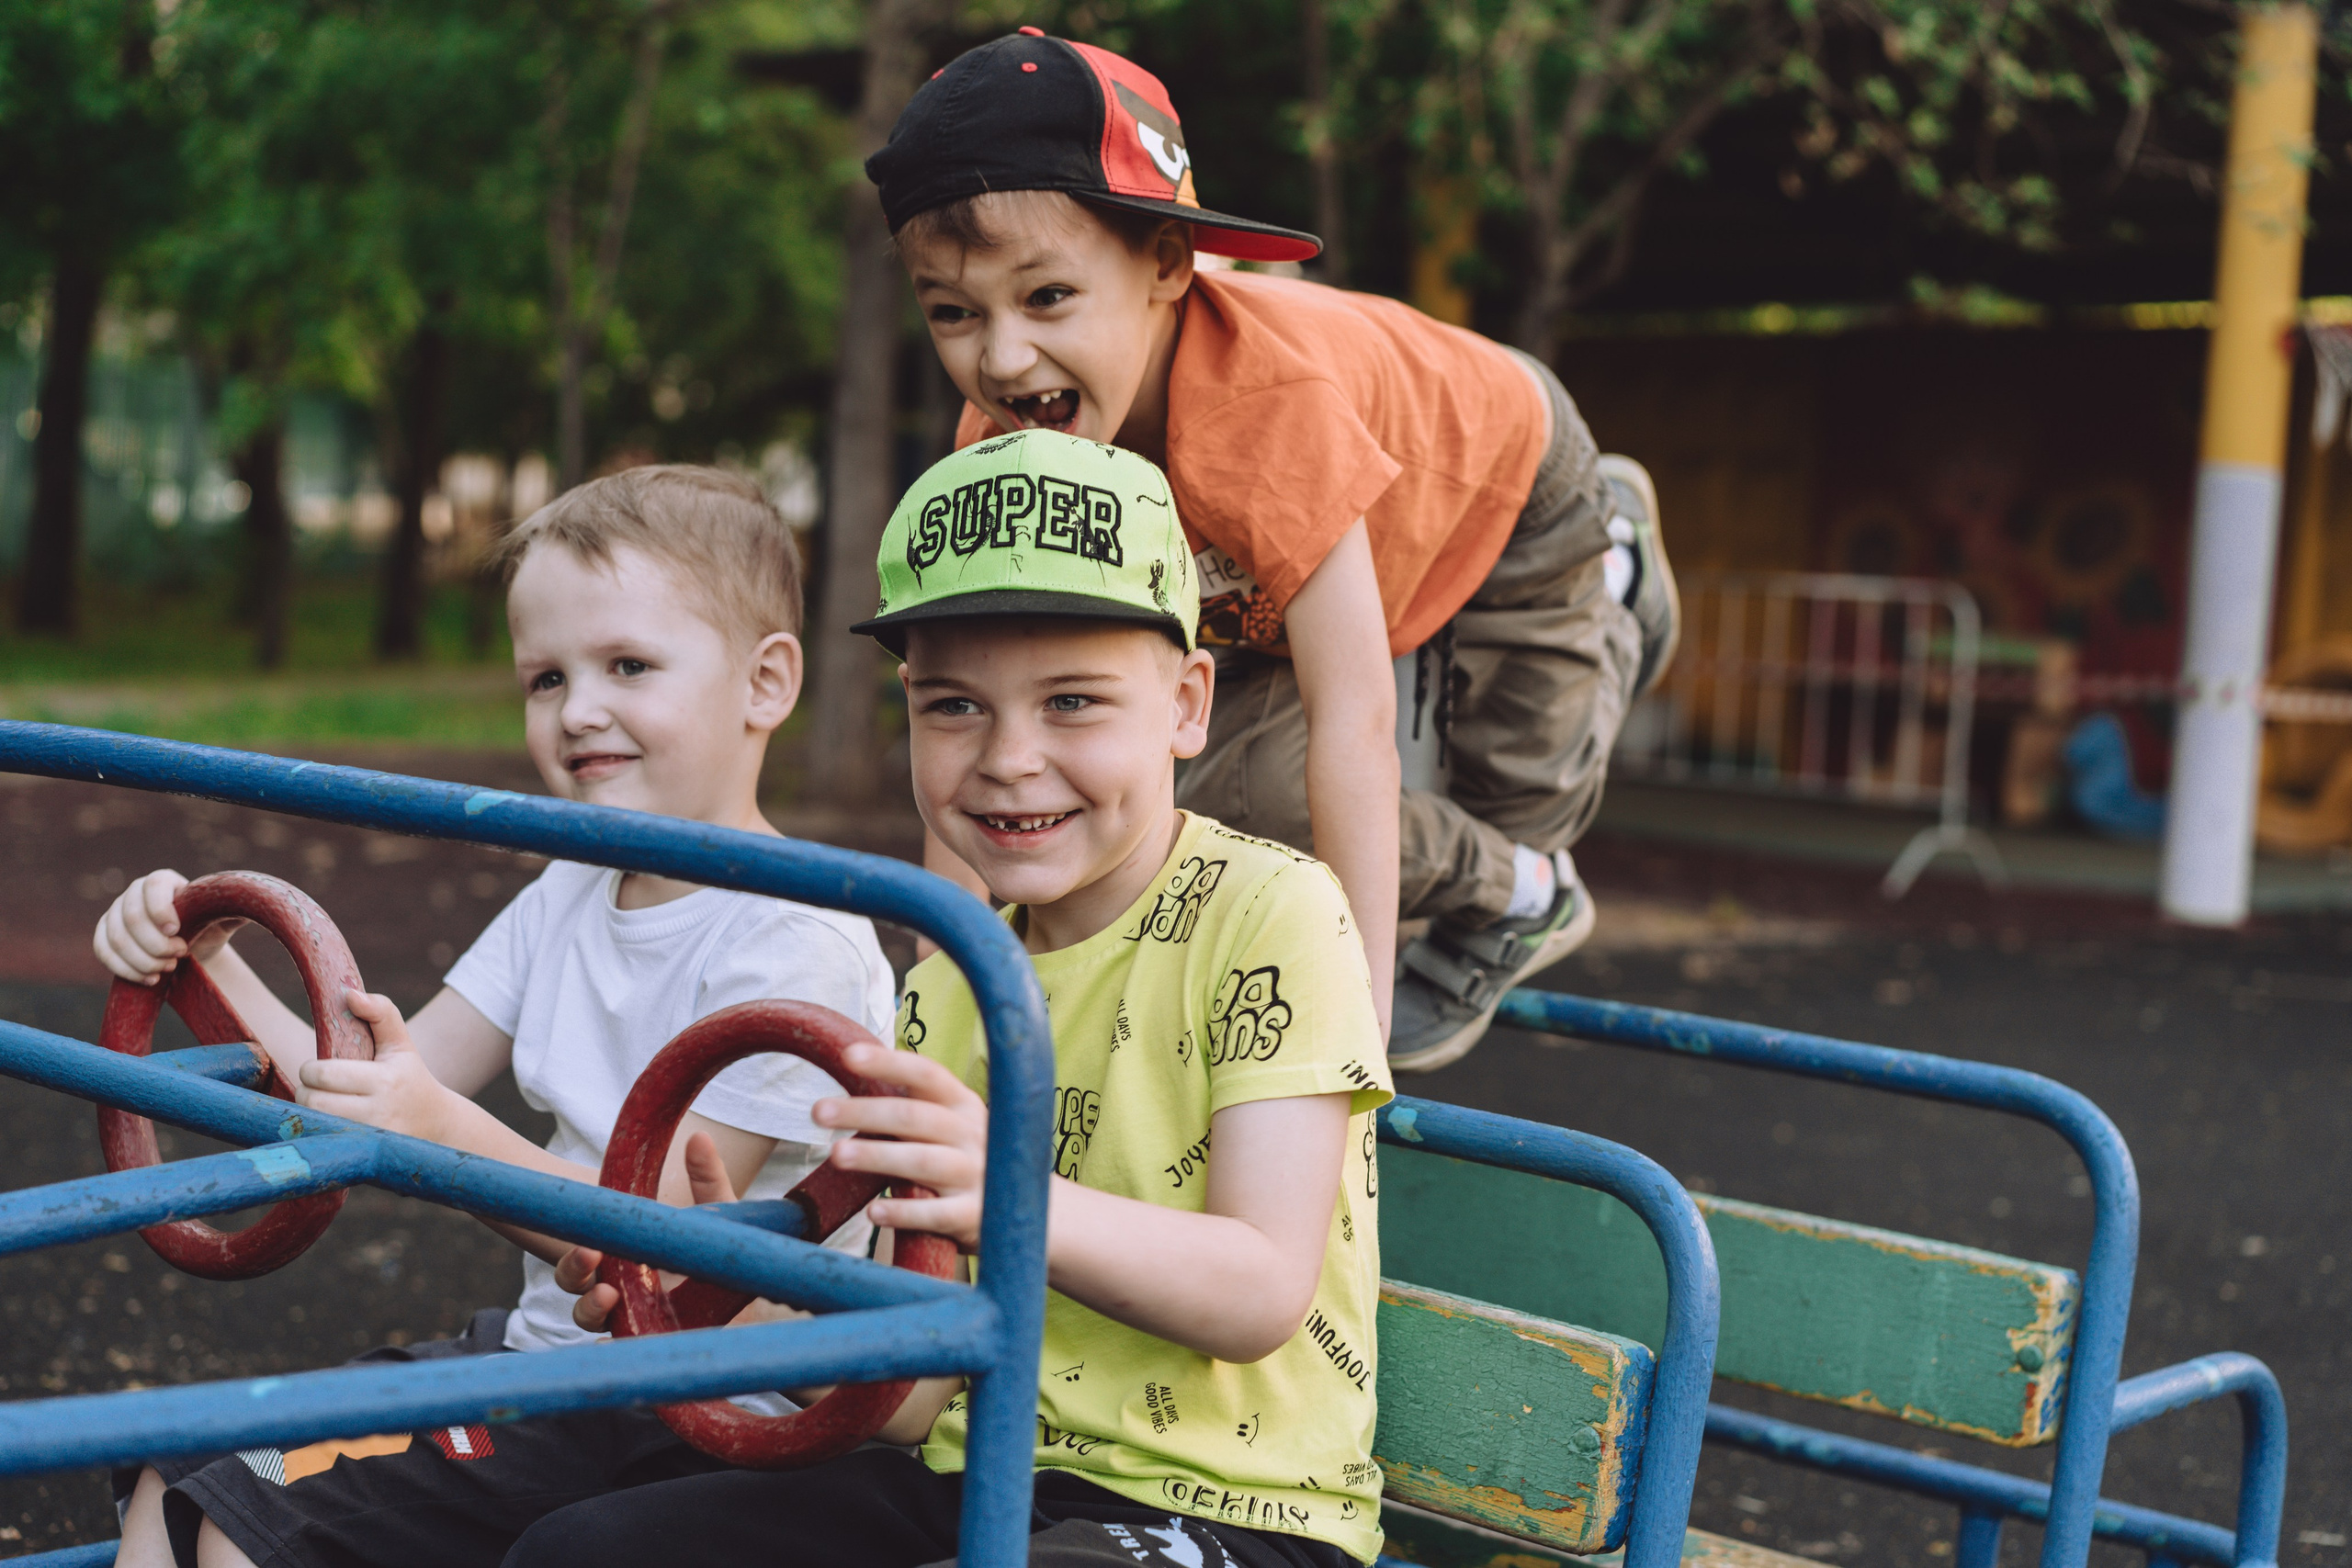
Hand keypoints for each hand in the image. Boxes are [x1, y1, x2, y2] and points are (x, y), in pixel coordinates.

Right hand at [93, 869, 243, 985]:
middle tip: (179, 957)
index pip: (153, 885)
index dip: (160, 909)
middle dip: (155, 944)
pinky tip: (150, 979)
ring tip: (167, 970)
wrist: (190, 951)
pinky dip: (125, 969)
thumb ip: (236, 908)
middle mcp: (134, 893)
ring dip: (142, 959)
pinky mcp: (104, 935)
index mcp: (164, 881)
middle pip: (131, 918)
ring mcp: (115, 913)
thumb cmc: (209, 929)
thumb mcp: (224, 919)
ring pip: (115, 937)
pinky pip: (102, 951)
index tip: (177, 931)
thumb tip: (259, 900)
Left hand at [295, 991, 454, 1141]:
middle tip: (320, 1090)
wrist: (437, 1127)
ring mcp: (370, 1140)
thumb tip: (350, 994)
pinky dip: (317, 1136)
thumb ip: (380, 1012)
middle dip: (307, 1092)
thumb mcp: (401, 1043)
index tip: (322, 1070)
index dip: (313, 1070)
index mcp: (386, 1080)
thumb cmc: (411, 1078)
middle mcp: (379, 1112)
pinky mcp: (363, 1158)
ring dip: (309, 1115)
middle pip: (311, 1101)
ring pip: (311, 1125)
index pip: (321, 1073)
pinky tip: (330, 1128)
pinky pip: (321, 1146)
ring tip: (324, 1107)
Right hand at [561, 1132, 740, 1333]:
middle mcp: (621, 1290)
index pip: (583, 1261)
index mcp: (624, 1258)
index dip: (577, 1257)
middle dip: (575, 1274)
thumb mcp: (718, 1213)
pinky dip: (611, 1355)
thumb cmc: (724, 1248)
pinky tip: (612, 1351)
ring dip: (590, 1309)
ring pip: (592, 1320)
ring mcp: (635, 1320)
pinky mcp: (656, 1343)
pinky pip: (623, 1353)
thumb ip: (708, 1178)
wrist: (752, 1288)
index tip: (589, 1246)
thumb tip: (698, 1138)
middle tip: (592, 1260)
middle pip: (576, 1288)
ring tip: (606, 1298)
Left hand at [812, 1043, 986, 1251]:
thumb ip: (914, 1108)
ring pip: (923, 1161)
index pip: (927, 1074)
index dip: (888, 1063)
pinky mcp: (974, 1215)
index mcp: (964, 1105)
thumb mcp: (953, 1127)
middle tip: (819, 1111)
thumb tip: (852, 1079)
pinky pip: (936, 1213)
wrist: (1031, 1213)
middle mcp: (973, 1134)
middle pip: (915, 1116)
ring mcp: (977, 1175)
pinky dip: (904, 1213)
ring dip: (878, 1155)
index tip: (848, 1056)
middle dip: (865, 1110)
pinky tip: (874, 1212)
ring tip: (836, 1154)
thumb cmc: (968, 1161)